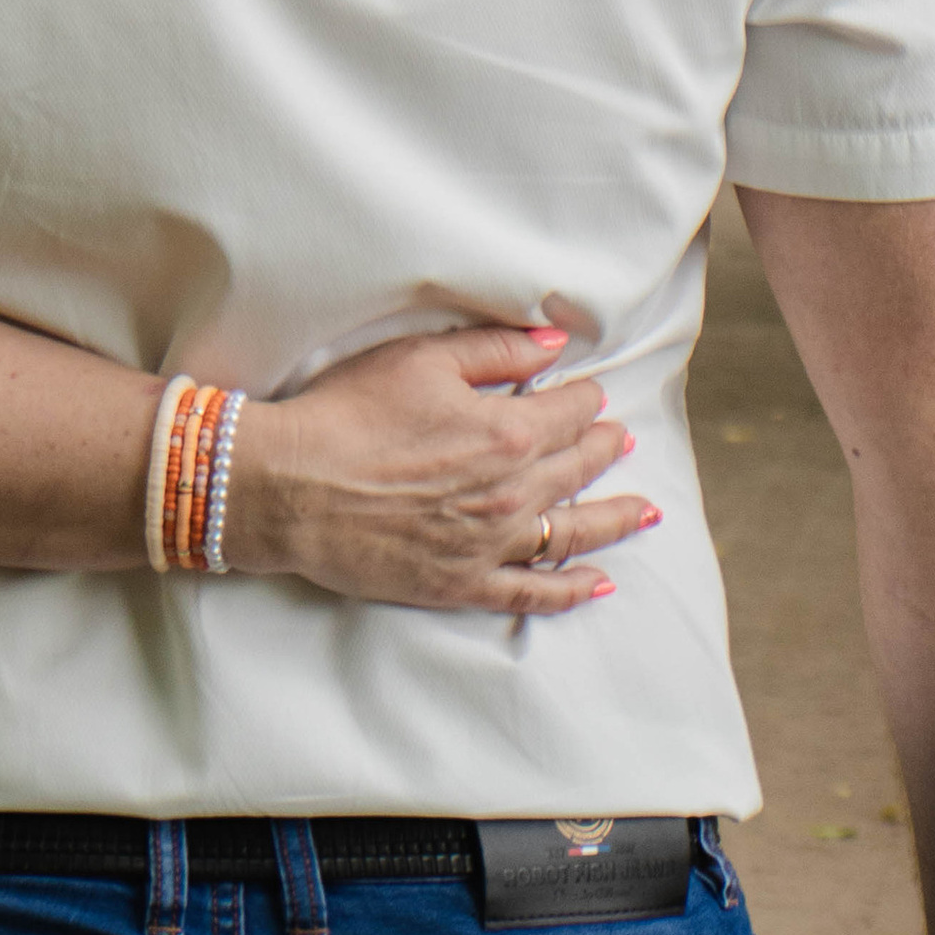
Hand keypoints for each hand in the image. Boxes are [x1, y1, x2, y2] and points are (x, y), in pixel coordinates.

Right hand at [228, 323, 652, 610]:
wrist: (289, 486)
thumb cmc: (347, 413)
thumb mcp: (419, 359)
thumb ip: (495, 349)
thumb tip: (554, 341)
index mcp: (508, 432)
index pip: (569, 412)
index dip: (584, 398)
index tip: (590, 393)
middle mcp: (512, 493)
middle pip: (577, 468)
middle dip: (602, 449)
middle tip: (620, 440)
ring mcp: (491, 545)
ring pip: (572, 533)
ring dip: (614, 519)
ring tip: (644, 511)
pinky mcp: (462, 584)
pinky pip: (534, 592)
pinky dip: (574, 589)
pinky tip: (600, 582)